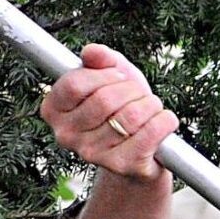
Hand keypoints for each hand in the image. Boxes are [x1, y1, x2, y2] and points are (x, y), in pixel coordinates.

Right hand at [40, 44, 177, 183]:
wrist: (141, 149)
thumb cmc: (121, 106)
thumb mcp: (110, 75)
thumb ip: (100, 59)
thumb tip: (92, 52)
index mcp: (54, 109)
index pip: (74, 84)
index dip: (103, 75)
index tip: (117, 76)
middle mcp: (66, 135)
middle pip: (104, 99)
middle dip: (131, 89)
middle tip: (137, 94)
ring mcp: (92, 154)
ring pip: (131, 115)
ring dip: (151, 104)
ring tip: (150, 109)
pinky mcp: (121, 166)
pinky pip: (151, 132)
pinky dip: (165, 120)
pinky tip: (163, 121)